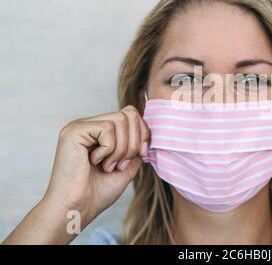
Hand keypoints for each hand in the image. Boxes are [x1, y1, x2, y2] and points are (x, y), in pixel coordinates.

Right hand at [3, 105, 150, 243]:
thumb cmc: (97, 193)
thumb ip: (136, 149)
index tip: (141, 155)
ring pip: (120, 120)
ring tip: (108, 165)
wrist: (77, 209)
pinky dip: (109, 148)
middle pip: (129, 114)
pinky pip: (107, 128)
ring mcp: (80, 126)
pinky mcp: (74, 131)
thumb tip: (146, 134)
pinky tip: (95, 162)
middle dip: (134, 142)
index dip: (143, 133)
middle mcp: (89, 125)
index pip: (130, 114)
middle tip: (121, 164)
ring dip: (121, 148)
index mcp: (99, 132)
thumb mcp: (126, 168)